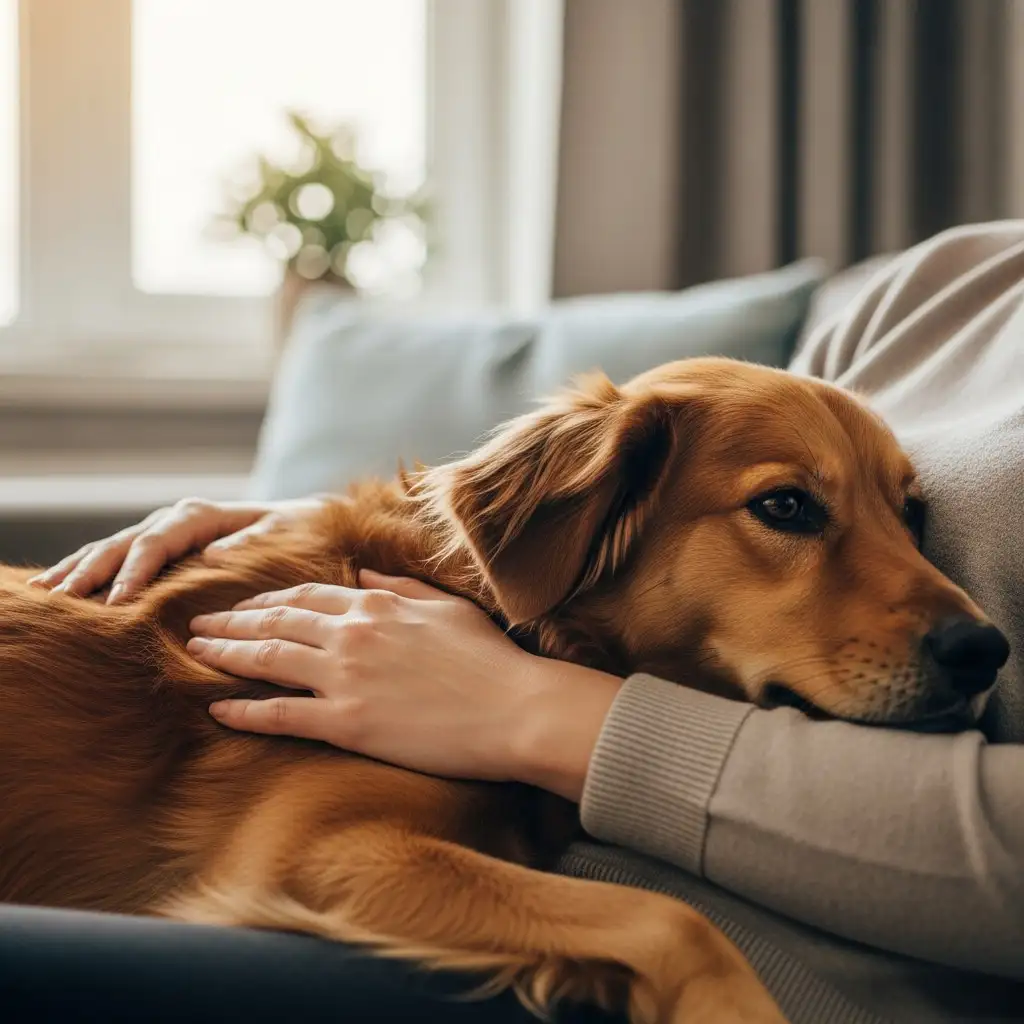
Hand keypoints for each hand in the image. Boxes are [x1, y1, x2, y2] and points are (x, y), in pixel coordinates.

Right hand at [28, 496, 330, 603]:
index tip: (116, 602)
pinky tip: (58, 589)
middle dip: (89, 572)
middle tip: (61, 603)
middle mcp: (174, 521)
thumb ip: (250, 545)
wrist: (301, 523)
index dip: (134, 572)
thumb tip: (215, 554)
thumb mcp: (280, 537)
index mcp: (200, 516)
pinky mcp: (158, 549)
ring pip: (109, 549)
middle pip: (122, 546)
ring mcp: (161, 532)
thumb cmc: (294, 534)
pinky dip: (86, 571)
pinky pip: (115, 558)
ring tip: (43, 596)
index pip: (156, 544)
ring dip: (77, 571)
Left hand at [190, 571, 622, 800]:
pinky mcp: (346, 723)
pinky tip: (218, 709)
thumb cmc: (491, 658)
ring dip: (226, 655)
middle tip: (197, 625)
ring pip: (267, 660)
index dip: (266, 600)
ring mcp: (345, 678)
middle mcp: (351, 634)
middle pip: (275, 623)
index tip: (243, 606)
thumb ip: (401, 587)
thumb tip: (365, 575)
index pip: (305, 596)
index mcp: (376, 603)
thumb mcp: (447, 606)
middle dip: (231, 622)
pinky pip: (281, 715)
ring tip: (195, 654)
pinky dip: (245, 711)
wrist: (516, 708)